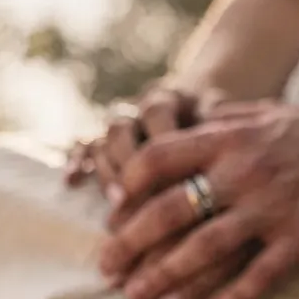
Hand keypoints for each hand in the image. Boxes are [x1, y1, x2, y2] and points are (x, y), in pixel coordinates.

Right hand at [65, 82, 225, 205]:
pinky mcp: (105, 140)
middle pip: (121, 126)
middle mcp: (138, 108)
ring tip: (117, 201)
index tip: (169, 171)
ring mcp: (120, 123)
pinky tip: (71, 183)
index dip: (160, 141)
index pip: (157, 113)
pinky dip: (76, 162)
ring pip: (101, 139)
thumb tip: (221, 154)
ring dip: (107, 170)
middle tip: (137, 192)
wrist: (206, 104)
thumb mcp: (227, 122)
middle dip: (126, 161)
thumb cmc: (222, 123)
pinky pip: (82, 146)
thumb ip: (221, 132)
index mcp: (169, 96)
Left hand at [97, 101, 298, 298]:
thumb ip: (219, 123)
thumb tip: (175, 128)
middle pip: (171, 208)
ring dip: (168, 278)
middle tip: (106, 270)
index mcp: (231, 137)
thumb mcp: (265, 115)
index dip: (127, 186)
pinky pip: (261, 274)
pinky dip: (235, 298)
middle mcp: (247, 169)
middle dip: (131, 244)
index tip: (112, 214)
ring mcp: (276, 205)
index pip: (159, 157)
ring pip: (207, 247)